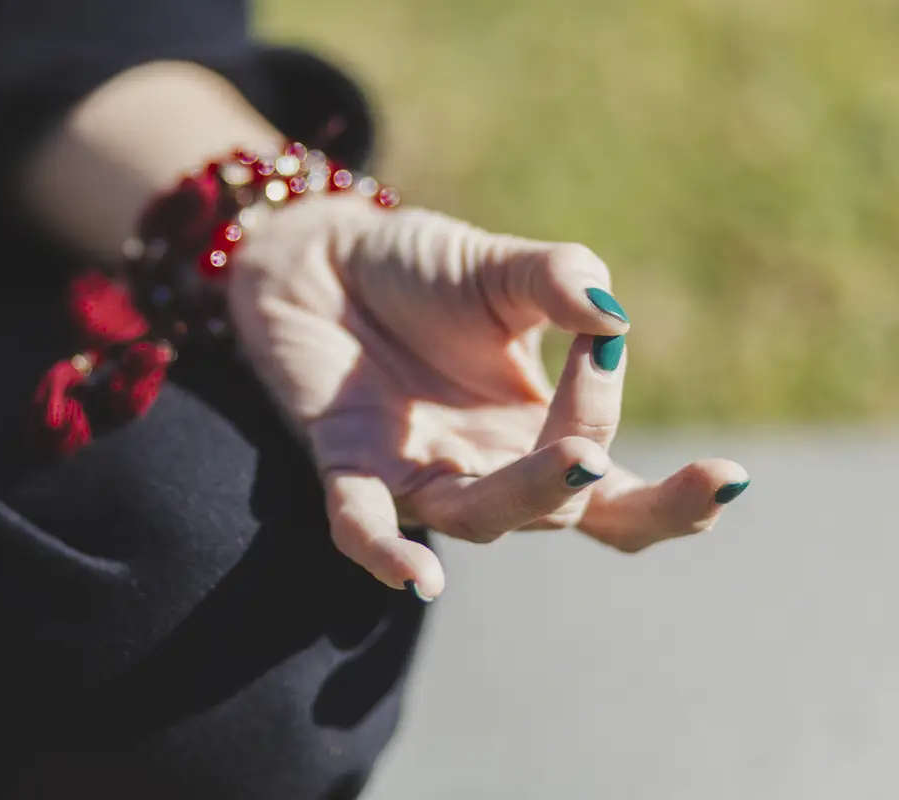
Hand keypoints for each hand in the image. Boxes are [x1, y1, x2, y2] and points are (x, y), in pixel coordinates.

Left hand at [228, 195, 749, 598]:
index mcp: (541, 432)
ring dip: (529, 494)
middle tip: (655, 464)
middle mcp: (488, 469)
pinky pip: (362, 524)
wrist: (320, 256)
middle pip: (567, 516)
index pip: (617, 489)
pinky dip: (384, 552)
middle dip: (613, 493)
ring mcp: (420, 473)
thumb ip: (559, 282)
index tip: (682, 422)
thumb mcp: (501, 267)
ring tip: (579, 454)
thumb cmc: (419, 270)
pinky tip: (420, 578)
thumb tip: (613, 318)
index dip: (670, 490)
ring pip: (481, 517)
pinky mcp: (348, 463)